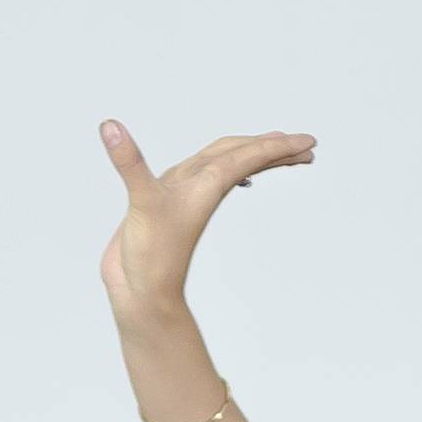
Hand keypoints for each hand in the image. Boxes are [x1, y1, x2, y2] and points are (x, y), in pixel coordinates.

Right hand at [97, 120, 317, 316]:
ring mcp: (184, 198)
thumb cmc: (152, 256)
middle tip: (307, 145)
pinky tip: (218, 174)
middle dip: (274, 150)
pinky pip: (197, 180)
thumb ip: (129, 163)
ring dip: (250, 156)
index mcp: (205, 183)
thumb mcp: (144, 203)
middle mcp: (199, 187)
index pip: (248, 155)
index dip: (278, 146)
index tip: (310, 142)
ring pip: (224, 167)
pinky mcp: (164, 206)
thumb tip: (111, 126)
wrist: (142, 295)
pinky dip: (213, 169)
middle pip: (244, 159)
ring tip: (274, 151)